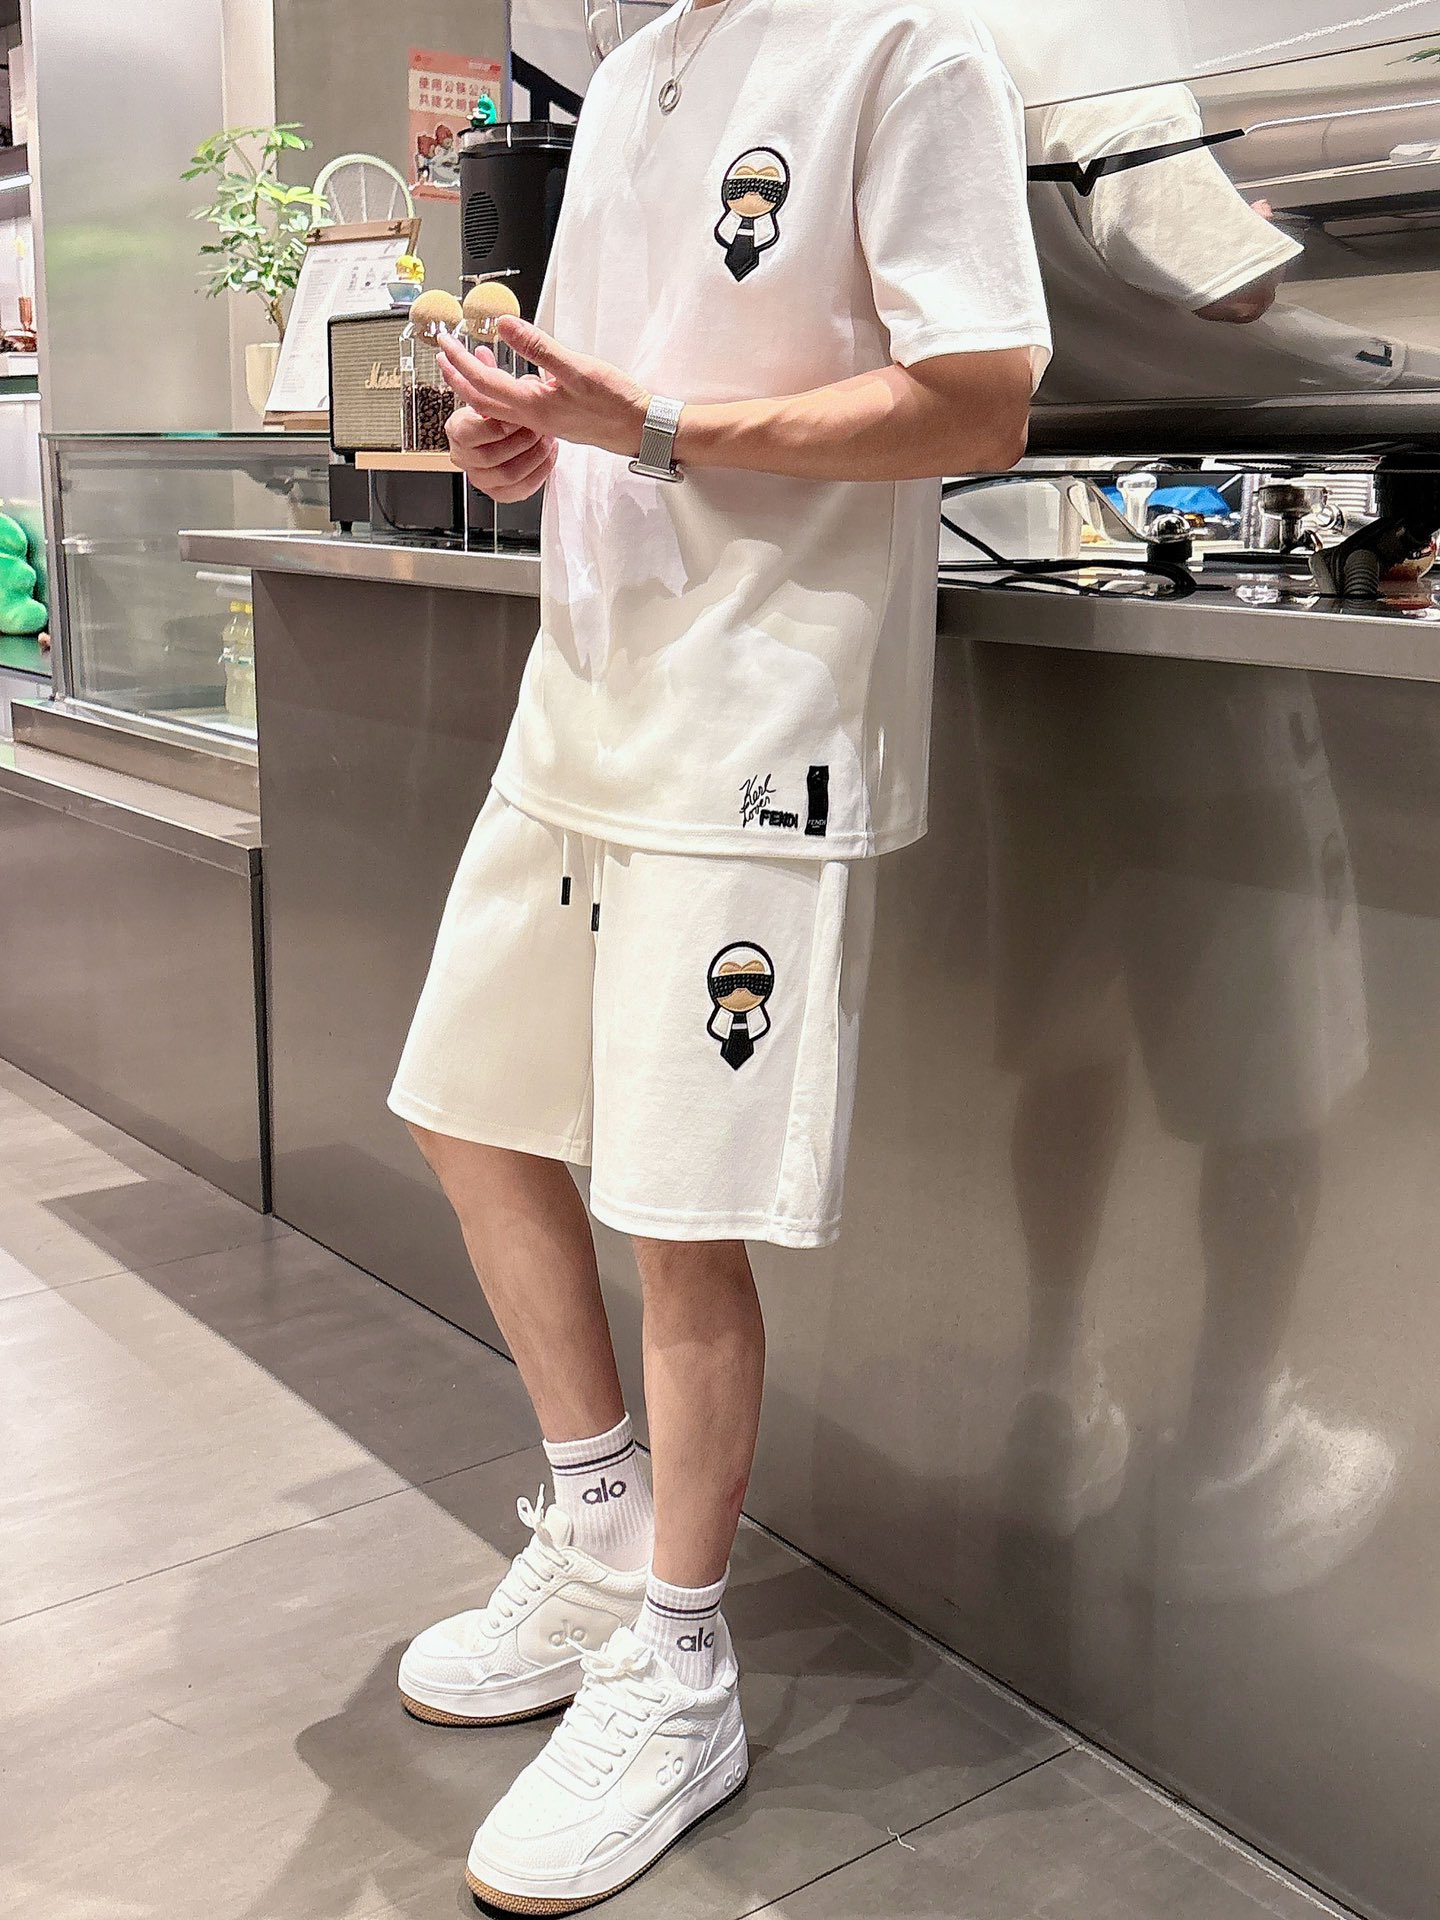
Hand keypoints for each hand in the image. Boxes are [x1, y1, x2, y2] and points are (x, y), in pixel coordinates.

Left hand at [436, 319, 648, 459]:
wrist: (640, 430)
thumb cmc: (615, 403)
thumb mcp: (577, 368)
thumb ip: (538, 346)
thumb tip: (505, 325)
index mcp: (533, 406)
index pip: (482, 383)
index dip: (459, 361)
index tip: (444, 343)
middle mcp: (532, 418)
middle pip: (481, 399)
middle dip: (458, 376)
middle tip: (443, 354)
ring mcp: (542, 421)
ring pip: (497, 405)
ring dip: (477, 383)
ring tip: (468, 361)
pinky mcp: (554, 419)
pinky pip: (515, 406)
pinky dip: (501, 390)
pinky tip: (508, 377)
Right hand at [441, 338, 555, 501]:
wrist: (500, 439)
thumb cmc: (497, 411)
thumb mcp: (492, 387)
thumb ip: (489, 370)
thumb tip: (483, 351)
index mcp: (458, 429)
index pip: (471, 430)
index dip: (497, 423)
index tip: (516, 413)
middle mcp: (464, 456)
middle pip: (491, 455)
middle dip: (518, 439)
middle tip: (538, 424)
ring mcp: (481, 477)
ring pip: (507, 473)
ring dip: (531, 455)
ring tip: (548, 437)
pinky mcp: (499, 492)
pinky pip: (519, 489)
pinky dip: (538, 472)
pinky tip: (550, 454)